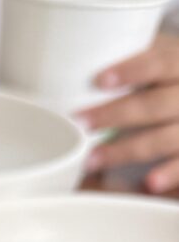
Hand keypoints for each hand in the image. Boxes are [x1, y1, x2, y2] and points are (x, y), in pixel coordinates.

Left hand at [80, 33, 178, 194]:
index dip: (132, 70)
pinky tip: (149, 183)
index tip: (100, 80)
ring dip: (127, 150)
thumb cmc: (168, 79)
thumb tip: (72, 62)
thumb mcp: (158, 60)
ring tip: (92, 160)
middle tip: (81, 124)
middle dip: (116, 115)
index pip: (158, 63)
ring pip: (166, 137)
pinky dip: (170, 173)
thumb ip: (131, 58)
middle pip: (155, 104)